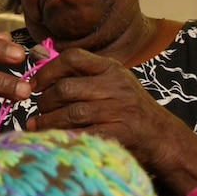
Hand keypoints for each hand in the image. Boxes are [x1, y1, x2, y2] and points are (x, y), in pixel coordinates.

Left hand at [27, 48, 196, 187]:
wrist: (162, 137)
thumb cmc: (129, 108)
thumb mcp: (110, 82)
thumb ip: (78, 72)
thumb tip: (36, 55)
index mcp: (111, 69)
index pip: (73, 57)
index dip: (47, 70)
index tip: (34, 84)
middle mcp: (115, 87)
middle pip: (66, 88)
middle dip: (44, 101)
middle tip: (36, 110)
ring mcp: (118, 111)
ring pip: (70, 113)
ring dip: (47, 122)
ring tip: (36, 126)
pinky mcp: (118, 135)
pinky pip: (81, 135)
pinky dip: (62, 138)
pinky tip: (52, 140)